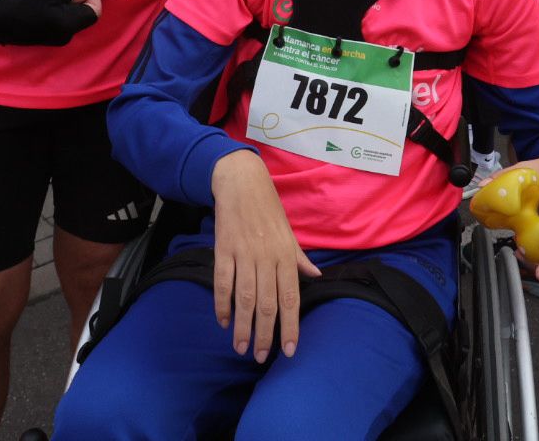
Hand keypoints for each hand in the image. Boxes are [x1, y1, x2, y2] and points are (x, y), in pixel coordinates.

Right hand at [0, 0, 101, 45]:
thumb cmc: (21, 4)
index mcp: (68, 26)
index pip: (94, 13)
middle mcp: (63, 36)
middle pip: (82, 15)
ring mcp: (51, 38)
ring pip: (68, 17)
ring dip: (66, 3)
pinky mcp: (41, 36)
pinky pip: (56, 21)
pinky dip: (55, 9)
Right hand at [210, 150, 320, 362]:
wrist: (241, 182)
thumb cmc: (268, 209)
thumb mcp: (289, 233)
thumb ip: (299, 258)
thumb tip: (316, 277)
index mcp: (285, 256)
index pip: (290, 298)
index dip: (290, 326)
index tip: (289, 350)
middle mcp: (266, 258)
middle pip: (266, 303)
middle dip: (264, 334)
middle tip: (259, 356)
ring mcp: (243, 254)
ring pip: (244, 297)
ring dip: (242, 325)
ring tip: (240, 347)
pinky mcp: (223, 249)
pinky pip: (222, 282)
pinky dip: (222, 303)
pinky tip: (223, 321)